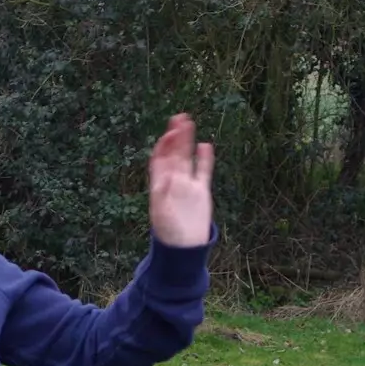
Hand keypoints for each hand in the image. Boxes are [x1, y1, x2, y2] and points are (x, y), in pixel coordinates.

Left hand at [147, 114, 213, 247]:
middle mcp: (172, 182)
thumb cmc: (168, 233)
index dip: (162, 147)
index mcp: (159, 185)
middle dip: (175, 137)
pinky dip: (204, 159)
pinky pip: (203, 172)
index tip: (167, 135)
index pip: (159, 160)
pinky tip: (205, 145)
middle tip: (178, 117)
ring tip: (189, 122)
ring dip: (187, 141)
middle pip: (173, 154)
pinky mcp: (201, 192)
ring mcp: (187, 185)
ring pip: (187, 158)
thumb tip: (166, 178)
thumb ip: (163, 195)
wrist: (185, 248)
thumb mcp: (162, 214)